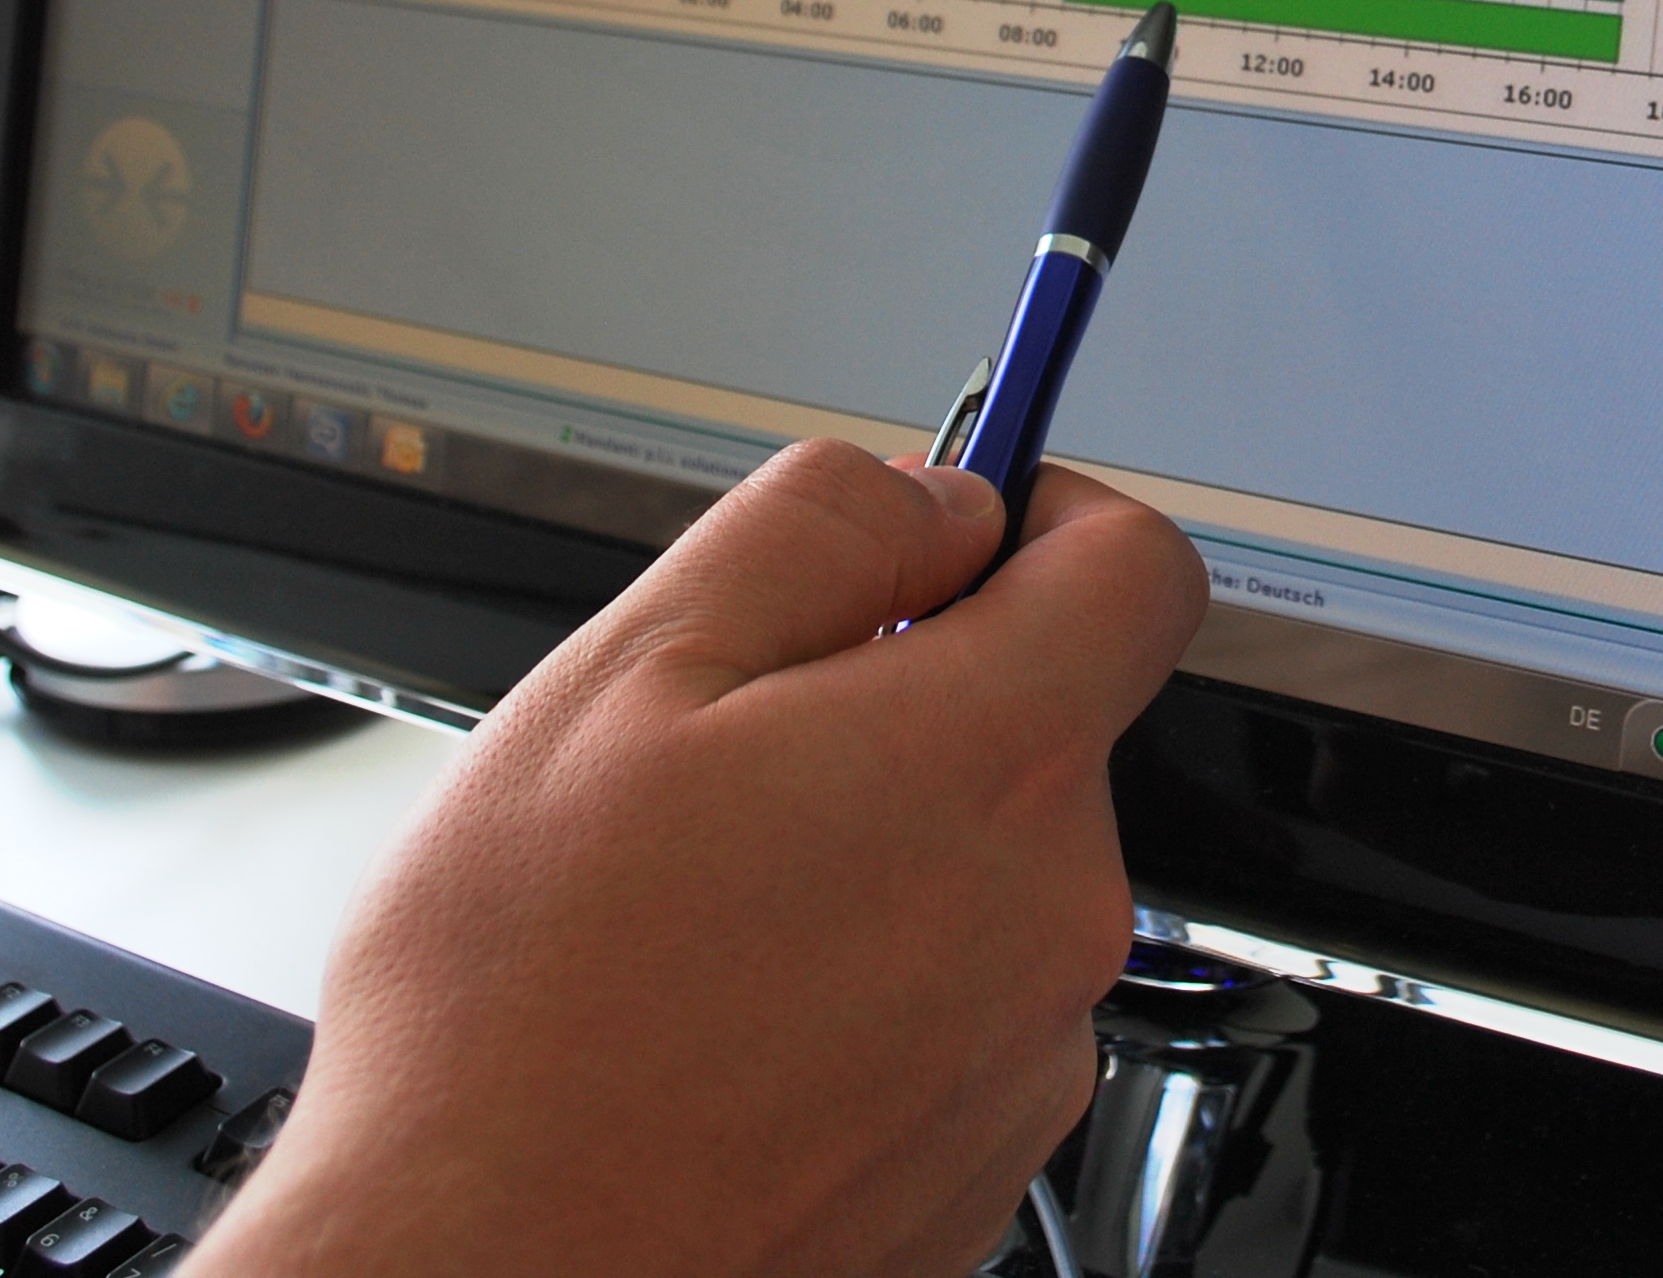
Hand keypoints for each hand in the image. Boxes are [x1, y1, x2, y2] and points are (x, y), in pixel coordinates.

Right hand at [196, 439, 1207, 1277]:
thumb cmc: (523, 1021)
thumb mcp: (626, 677)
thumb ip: (816, 533)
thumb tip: (929, 496)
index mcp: (991, 764)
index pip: (1138, 569)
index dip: (1044, 513)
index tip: (957, 526)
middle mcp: (1053, 917)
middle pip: (1041, 728)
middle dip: (905, 703)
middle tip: (726, 756)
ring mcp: (1028, 1061)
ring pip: (984, 877)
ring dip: (873, 856)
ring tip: (695, 917)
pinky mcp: (981, 1167)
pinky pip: (952, 1013)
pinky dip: (860, 992)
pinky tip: (722, 1024)